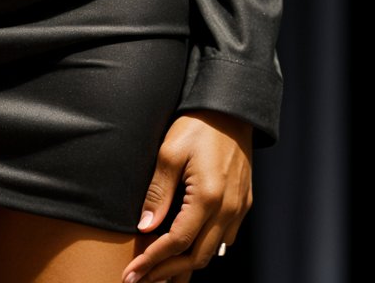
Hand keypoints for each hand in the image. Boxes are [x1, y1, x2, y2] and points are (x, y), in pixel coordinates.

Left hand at [121, 113, 251, 282]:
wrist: (231, 109)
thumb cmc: (197, 125)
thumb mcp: (169, 152)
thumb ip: (158, 192)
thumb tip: (145, 226)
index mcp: (208, 197)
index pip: (178, 242)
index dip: (153, 261)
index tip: (131, 273)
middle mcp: (228, 209)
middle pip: (197, 257)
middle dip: (167, 272)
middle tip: (141, 279)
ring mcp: (239, 208)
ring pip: (213, 253)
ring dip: (186, 266)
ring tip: (160, 273)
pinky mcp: (243, 204)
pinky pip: (225, 239)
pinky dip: (205, 250)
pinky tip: (188, 250)